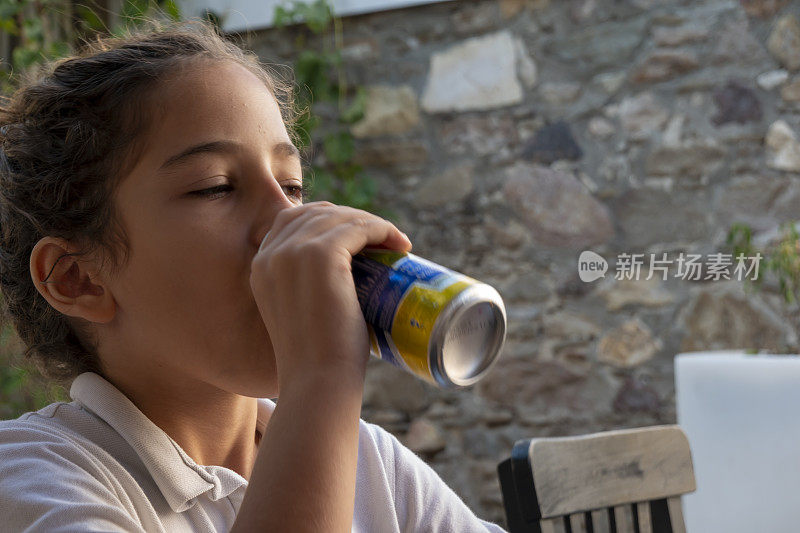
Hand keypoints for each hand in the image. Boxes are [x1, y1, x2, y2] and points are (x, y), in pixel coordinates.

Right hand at [249, 201, 411, 392]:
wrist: (317, 382)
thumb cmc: (319, 360)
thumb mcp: (304, 313)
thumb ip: (310, 288)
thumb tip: (355, 275)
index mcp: (261, 267)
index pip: (293, 221)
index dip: (329, 222)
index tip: (359, 239)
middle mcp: (270, 254)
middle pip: (316, 213)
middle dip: (352, 219)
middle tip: (384, 241)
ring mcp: (292, 252)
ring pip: (339, 218)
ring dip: (372, 224)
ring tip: (396, 243)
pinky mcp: (320, 255)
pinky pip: (357, 227)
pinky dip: (382, 229)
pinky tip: (399, 244)